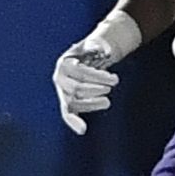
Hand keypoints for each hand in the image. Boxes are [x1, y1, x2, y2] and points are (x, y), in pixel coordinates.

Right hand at [51, 10, 139, 133]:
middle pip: (78, 89)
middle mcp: (60, 79)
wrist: (83, 60)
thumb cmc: (89, 53)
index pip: (81, 73)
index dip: (99, 77)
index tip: (114, 79)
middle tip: (113, 85)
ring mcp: (63, 92)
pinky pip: (68, 114)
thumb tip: (104, 51)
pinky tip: (82, 130)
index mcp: (64, 64)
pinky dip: (74, 122)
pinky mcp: (67, 102)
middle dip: (97, 89)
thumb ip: (97, 47)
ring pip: (75, 103)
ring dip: (92, 104)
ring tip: (107, 101)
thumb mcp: (93, 46)